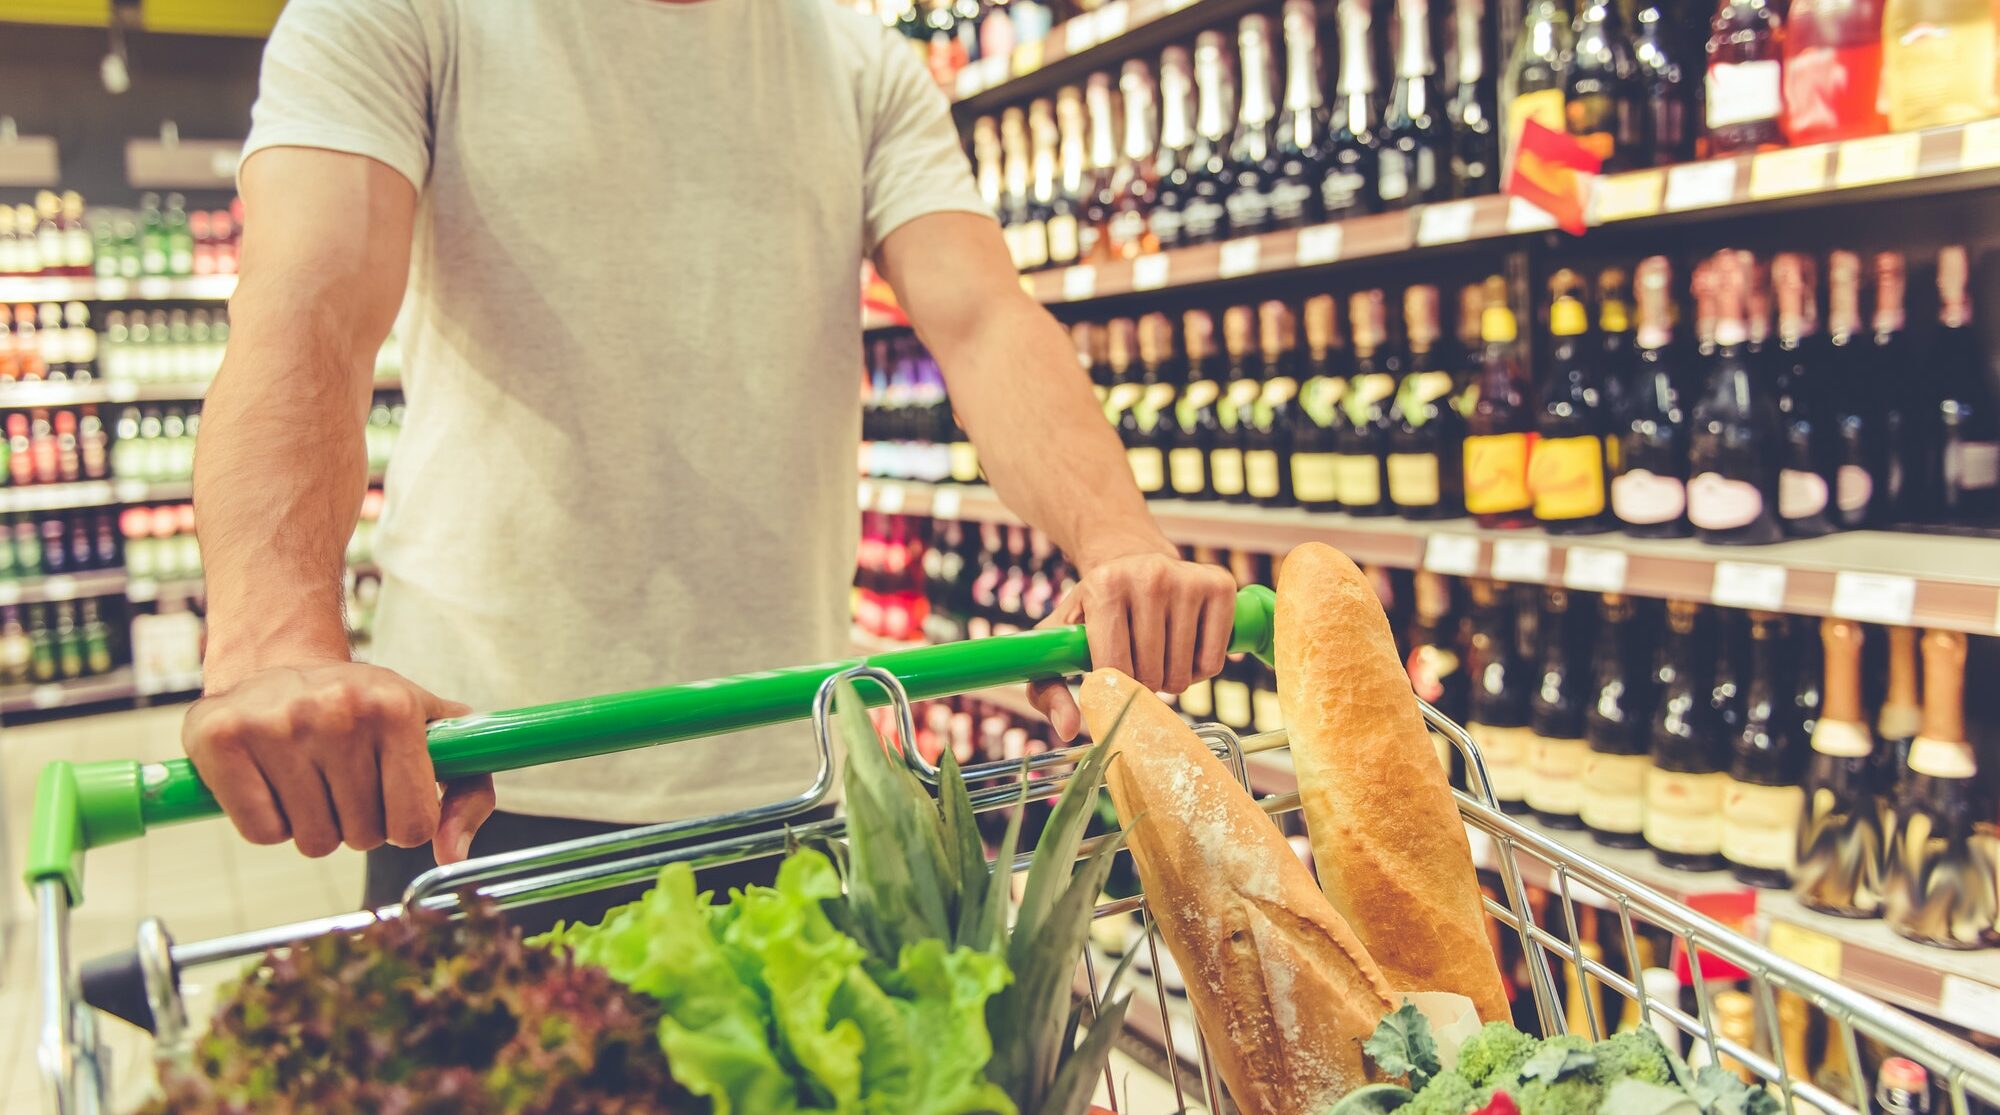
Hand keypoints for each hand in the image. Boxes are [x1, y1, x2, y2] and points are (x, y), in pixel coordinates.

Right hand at [183, 661, 490, 863]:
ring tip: (309, 778)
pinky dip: (270, 823)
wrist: (278, 662)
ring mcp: (276, 723)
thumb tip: (452, 855)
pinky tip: (273, 782)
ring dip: (314, 825)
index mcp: (395, 707)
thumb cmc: (364, 710)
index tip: (391, 798)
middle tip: (343, 781)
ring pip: (312, 841)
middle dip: (358, 823)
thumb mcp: (432, 734)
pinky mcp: (221, 738)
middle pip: (362, 837)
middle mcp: (338, 711)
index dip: (403, 825)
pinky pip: (262, 833)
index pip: (414, 824)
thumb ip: (467, 794)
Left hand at [1028, 551, 1236, 740]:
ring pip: (1184, 672)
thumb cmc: (1093, 610)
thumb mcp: (1059, 640)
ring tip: (1158, 658)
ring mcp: (1187, 578)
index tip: (1111, 680)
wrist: (1131, 561)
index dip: (1115, 688)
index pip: (1115, 668)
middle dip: (1143, 685)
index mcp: (1104, 585)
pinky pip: (1213, 661)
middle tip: (1136, 667)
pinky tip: (1185, 650)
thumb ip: (1048, 689)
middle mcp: (1149, 576)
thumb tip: (1066, 729)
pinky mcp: (1219, 585)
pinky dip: (1199, 671)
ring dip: (1171, 680)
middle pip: (1152, 673)